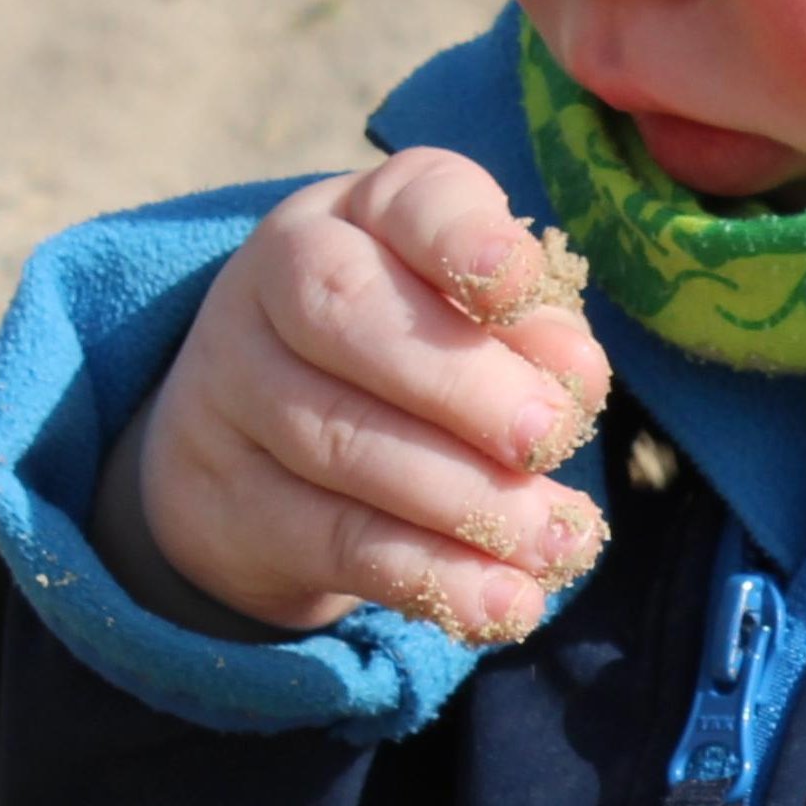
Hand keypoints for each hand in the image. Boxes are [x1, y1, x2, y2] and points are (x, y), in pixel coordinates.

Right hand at [103, 149, 613, 643]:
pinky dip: (431, 577)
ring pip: (342, 441)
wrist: (252, 440)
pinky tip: (504, 604)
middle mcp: (280, 278)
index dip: (463, 239)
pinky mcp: (232, 496)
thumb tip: (573, 374)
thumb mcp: (476, 322)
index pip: (407, 202)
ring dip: (465, 501)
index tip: (513, 282)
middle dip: (460, 383)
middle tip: (547, 439)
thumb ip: (532, 336)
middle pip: (348, 316)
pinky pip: (335, 540)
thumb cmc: (411, 356)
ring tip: (556, 540)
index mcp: (364, 214)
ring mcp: (237, 387)